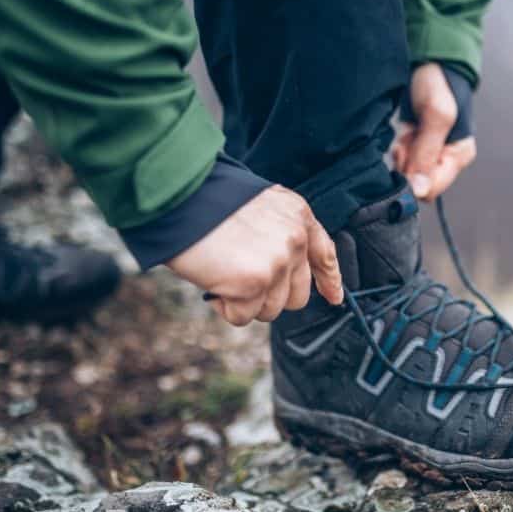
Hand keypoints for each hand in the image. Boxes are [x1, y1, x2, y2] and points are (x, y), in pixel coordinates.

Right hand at [166, 185, 342, 325]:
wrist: (178, 195)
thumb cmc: (207, 200)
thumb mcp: (258, 207)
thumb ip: (278, 234)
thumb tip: (281, 274)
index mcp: (298, 215)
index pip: (324, 254)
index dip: (329, 280)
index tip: (334, 297)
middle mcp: (294, 239)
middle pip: (297, 295)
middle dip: (270, 296)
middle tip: (240, 280)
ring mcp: (277, 263)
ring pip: (271, 309)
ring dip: (245, 302)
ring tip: (222, 273)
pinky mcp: (254, 284)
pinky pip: (244, 316)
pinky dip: (226, 308)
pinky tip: (213, 283)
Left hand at [392, 62, 475, 200]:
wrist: (428, 62)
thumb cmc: (438, 83)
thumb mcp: (436, 114)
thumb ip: (427, 153)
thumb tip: (419, 190)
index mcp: (459, 155)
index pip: (431, 190)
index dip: (413, 179)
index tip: (406, 153)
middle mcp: (446, 159)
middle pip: (417, 183)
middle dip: (405, 165)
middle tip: (406, 140)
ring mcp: (431, 154)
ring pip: (407, 173)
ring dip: (401, 156)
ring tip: (406, 133)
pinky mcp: (417, 147)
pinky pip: (402, 162)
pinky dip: (398, 150)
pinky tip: (402, 134)